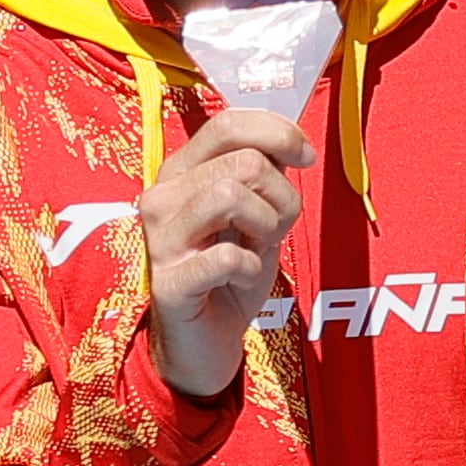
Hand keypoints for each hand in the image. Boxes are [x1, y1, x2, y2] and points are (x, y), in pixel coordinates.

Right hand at [141, 108, 315, 401]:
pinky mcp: (168, 282)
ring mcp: (160, 240)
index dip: (278, 133)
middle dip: (281, 195)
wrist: (202, 341)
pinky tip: (242, 280)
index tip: (304, 157)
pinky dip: (250, 269)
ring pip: (230, 195)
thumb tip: (291, 144)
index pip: (227, 124)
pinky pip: (227, 256)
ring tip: (260, 250)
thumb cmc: (229, 273)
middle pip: (243, 162)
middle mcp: (162, 197)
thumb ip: (263, 176)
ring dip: (266, 226)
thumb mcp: (253, 214)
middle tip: (277, 228)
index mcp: (181, 173)